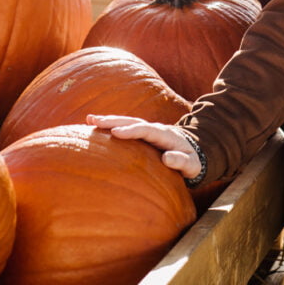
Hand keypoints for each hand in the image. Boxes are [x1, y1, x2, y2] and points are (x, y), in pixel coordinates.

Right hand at [87, 114, 202, 179]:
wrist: (194, 151)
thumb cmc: (191, 161)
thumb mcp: (191, 165)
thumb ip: (181, 161)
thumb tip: (167, 158)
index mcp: (165, 135)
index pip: (146, 130)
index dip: (131, 130)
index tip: (116, 133)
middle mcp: (154, 129)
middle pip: (133, 121)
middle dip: (114, 121)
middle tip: (94, 121)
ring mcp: (147, 130)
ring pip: (126, 122)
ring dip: (109, 120)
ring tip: (90, 120)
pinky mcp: (141, 134)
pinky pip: (125, 127)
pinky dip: (111, 126)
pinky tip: (95, 126)